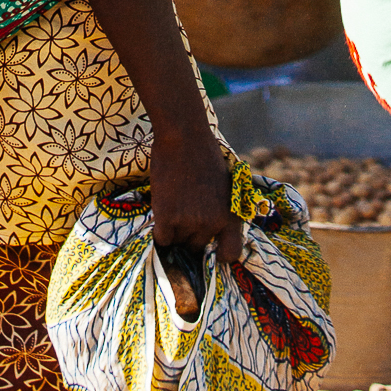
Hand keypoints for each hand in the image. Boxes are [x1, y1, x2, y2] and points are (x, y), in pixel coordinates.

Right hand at [150, 127, 243, 261]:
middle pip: (197, 246)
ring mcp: (190, 222)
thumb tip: (212, 228)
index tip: (211, 250)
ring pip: (178, 241)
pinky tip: (162, 208)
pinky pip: (162, 239)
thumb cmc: (204, 154)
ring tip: (173, 203)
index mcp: (231, 216)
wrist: (184, 136)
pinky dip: (160, 228)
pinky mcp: (168, 218)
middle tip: (183, 211)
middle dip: (189, 234)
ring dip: (173, 229)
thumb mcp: (224, 185)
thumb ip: (221, 209)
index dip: (219, 254)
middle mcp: (213, 224)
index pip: (231, 253)